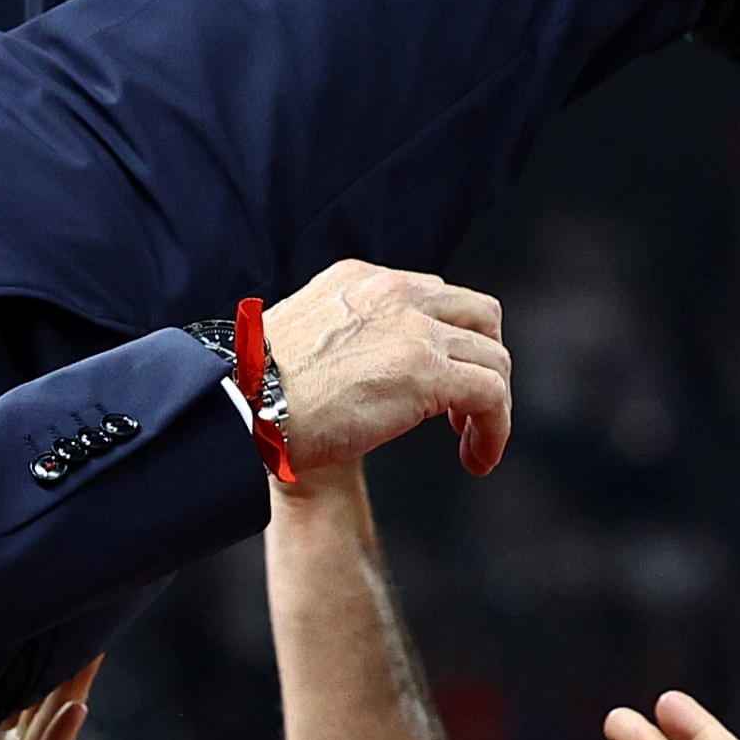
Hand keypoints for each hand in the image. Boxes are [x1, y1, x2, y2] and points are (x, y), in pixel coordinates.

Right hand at [262, 260, 512, 479]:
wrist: (243, 408)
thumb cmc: (257, 391)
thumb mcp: (304, 340)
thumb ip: (345, 340)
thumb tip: (365, 373)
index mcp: (361, 281)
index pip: (434, 297)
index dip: (447, 342)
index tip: (439, 384)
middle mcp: (394, 293)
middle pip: (478, 315)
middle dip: (482, 362)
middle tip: (465, 409)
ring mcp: (414, 330)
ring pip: (494, 357)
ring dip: (492, 404)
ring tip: (472, 444)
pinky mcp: (427, 372)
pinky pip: (491, 395)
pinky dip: (495, 430)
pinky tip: (477, 458)